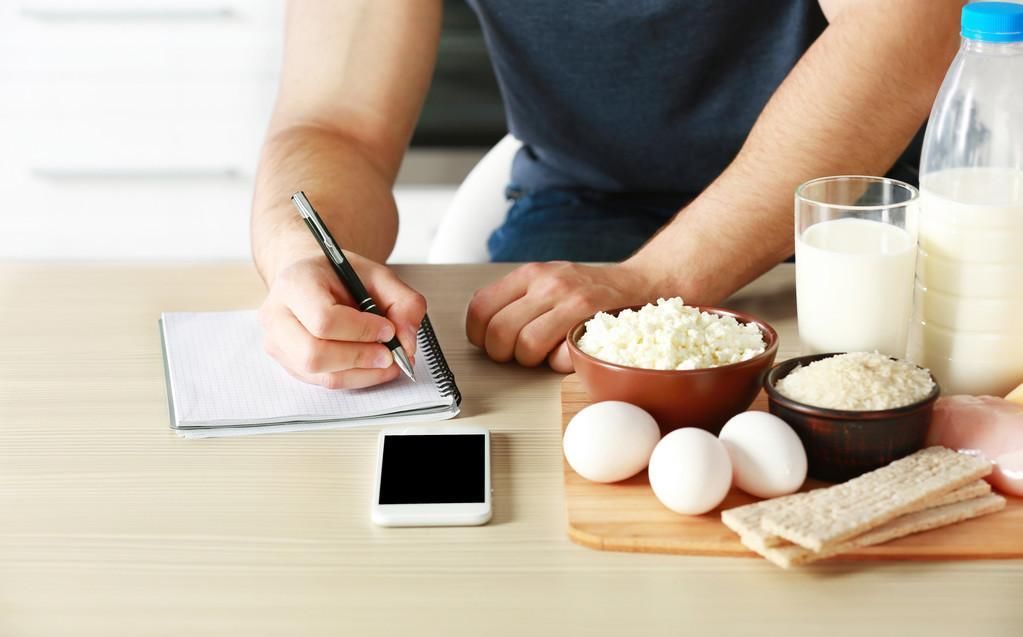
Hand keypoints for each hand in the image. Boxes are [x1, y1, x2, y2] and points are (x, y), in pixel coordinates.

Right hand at [259, 252, 426, 388]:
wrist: (310, 278)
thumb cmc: (338, 276)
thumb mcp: (378, 275)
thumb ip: (403, 303)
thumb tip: (406, 342)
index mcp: (295, 282)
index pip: (323, 319)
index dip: (361, 331)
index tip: (388, 330)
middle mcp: (277, 314)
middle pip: (314, 354)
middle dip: (360, 358)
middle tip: (389, 354)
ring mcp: (278, 343)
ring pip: (319, 374)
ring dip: (361, 373)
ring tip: (386, 361)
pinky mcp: (288, 364)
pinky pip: (323, 382)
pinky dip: (355, 378)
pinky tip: (372, 367)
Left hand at [466, 261, 654, 371]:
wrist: (639, 284)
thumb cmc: (587, 289)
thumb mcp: (546, 279)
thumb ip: (514, 297)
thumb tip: (481, 325)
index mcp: (530, 274)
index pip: (480, 308)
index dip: (479, 335)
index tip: (490, 342)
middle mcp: (549, 284)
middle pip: (499, 333)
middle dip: (503, 354)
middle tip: (517, 353)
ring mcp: (574, 303)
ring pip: (526, 347)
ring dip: (531, 360)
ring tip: (543, 353)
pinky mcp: (594, 325)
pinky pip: (560, 358)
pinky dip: (560, 364)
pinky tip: (567, 353)